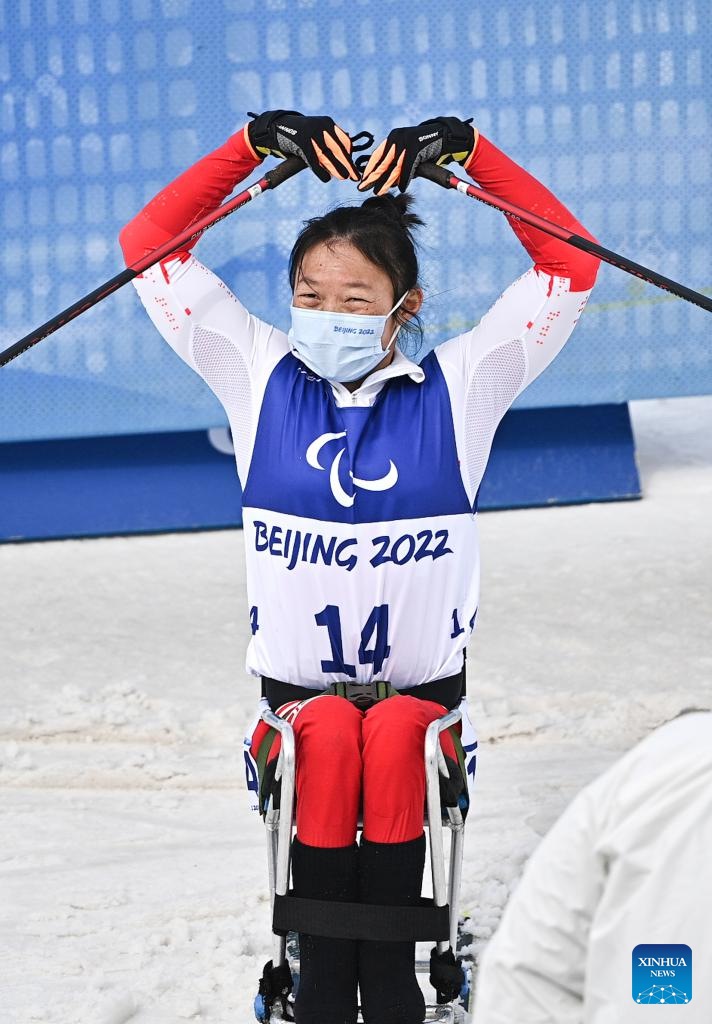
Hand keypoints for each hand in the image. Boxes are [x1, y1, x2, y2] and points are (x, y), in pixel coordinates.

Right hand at [247, 109, 358, 182]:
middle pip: (338, 149)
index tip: (353, 166)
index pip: (344, 141)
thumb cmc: (300, 135)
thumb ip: (328, 144)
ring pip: (327, 156)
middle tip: (354, 176)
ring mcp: (311, 134)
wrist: (278, 127)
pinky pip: (314, 161)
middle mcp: (322, 126)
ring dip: (336, 169)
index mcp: (328, 123)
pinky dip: (320, 172)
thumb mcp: (316, 134)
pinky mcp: (302, 143)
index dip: (349, 155)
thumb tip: (343, 163)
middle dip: (347, 164)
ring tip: (344, 177)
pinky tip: (326, 179)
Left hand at [358, 116, 477, 194]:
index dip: (369, 169)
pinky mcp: (415, 146)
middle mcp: (397, 137)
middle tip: (363, 188)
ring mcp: (406, 141)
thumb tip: (387, 182)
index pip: (377, 155)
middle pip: (382, 162)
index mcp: (392, 137)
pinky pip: (408, 167)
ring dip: (386, 181)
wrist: (444, 136)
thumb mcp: (408, 155)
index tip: (362, 180)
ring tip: (378, 191)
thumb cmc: (426, 148)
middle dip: (373, 177)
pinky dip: (405, 179)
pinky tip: (400, 188)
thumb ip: (397, 165)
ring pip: (394, 166)